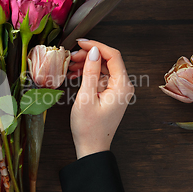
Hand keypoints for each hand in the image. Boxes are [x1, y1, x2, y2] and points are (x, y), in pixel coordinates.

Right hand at [68, 40, 134, 158]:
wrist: (91, 148)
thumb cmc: (88, 128)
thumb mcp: (86, 97)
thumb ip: (90, 72)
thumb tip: (93, 51)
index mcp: (122, 86)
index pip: (112, 56)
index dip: (96, 45)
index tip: (80, 43)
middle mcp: (123, 86)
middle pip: (107, 60)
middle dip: (89, 55)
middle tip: (70, 57)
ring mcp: (117, 91)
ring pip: (102, 68)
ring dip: (86, 64)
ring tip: (69, 66)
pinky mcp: (110, 95)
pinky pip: (100, 78)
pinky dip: (87, 74)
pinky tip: (74, 75)